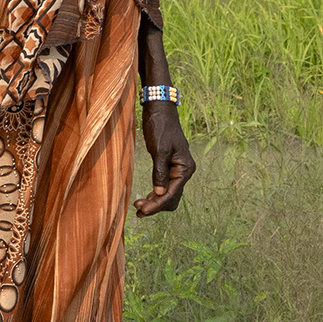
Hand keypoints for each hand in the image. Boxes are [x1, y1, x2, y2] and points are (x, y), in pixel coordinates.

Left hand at [134, 101, 194, 216]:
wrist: (160, 110)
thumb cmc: (160, 127)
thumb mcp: (159, 150)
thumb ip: (159, 172)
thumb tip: (159, 193)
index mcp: (185, 168)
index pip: (171, 193)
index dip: (156, 205)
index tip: (141, 211)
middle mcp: (184, 171)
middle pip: (172, 197)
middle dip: (156, 206)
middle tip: (137, 211)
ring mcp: (178, 170)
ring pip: (169, 194)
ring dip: (156, 202)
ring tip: (139, 207)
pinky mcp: (169, 167)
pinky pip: (165, 186)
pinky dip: (156, 194)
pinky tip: (146, 198)